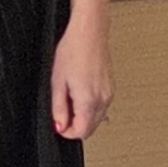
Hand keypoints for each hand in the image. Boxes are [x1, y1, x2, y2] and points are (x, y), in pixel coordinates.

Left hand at [50, 18, 112, 139]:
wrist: (89, 34)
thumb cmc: (73, 51)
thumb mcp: (57, 82)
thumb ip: (58, 107)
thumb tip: (59, 125)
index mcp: (89, 100)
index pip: (81, 132)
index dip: (67, 132)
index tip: (58, 124)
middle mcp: (103, 99)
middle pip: (91, 128)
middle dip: (75, 125)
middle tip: (61, 112)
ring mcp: (109, 94)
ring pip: (97, 119)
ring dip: (82, 117)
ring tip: (69, 98)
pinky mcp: (111, 88)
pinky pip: (101, 107)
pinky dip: (90, 107)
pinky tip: (79, 93)